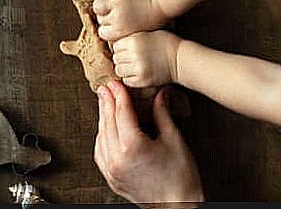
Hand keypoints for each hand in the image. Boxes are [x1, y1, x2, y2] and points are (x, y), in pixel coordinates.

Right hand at [93, 0, 166, 40]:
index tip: (110, 26)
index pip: (102, 33)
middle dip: (104, 17)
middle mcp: (116, 17)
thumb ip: (125, 34)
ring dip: (100, 5)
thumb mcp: (139, 33)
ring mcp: (117, 2)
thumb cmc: (155, 19)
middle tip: (109, 13)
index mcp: (120, 31)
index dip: (106, 29)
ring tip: (106, 4)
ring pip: (98, 5)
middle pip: (100, 19)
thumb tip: (115, 38)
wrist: (163, 2)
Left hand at [94, 81, 203, 205]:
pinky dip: (101, 135)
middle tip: (106, 87)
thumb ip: (162, 113)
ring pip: (101, 135)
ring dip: (102, 117)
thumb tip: (160, 94)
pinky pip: (100, 151)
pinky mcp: (111, 177)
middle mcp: (117, 157)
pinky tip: (105, 127)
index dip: (119, 95)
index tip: (116, 83)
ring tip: (105, 103)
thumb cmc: (180, 177)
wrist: (177, 206)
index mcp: (132, 145)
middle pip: (108, 121)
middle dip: (107, 102)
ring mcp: (111, 169)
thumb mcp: (173, 139)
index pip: (121, 112)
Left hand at [112, 31, 180, 86]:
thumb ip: (132, 37)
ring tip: (133, 66)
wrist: (181, 59)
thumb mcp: (148, 33)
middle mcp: (134, 54)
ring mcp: (138, 68)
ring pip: (119, 70)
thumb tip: (117, 43)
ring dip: (124, 68)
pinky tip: (137, 73)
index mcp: (134, 40)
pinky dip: (129, 77)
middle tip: (130, 58)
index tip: (126, 49)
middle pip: (116, 58)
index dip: (120, 47)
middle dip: (121, 58)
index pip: (116, 46)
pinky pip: (127, 80)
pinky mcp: (142, 80)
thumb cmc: (167, 44)